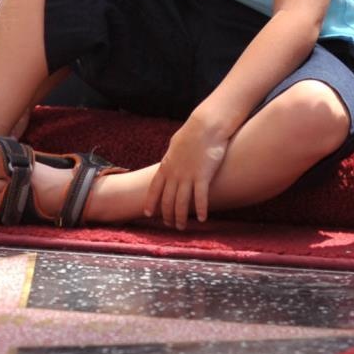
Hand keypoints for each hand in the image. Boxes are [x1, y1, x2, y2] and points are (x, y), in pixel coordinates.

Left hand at [145, 107, 231, 229]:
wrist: (205, 126)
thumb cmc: (192, 134)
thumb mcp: (175, 146)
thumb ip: (170, 158)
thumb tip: (168, 163)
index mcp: (166, 166)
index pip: (154, 188)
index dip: (151, 202)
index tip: (148, 214)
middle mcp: (175, 174)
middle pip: (167, 200)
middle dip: (166, 215)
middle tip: (169, 225)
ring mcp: (188, 176)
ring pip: (181, 203)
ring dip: (180, 217)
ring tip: (181, 227)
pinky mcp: (203, 176)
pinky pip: (200, 198)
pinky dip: (201, 210)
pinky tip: (202, 219)